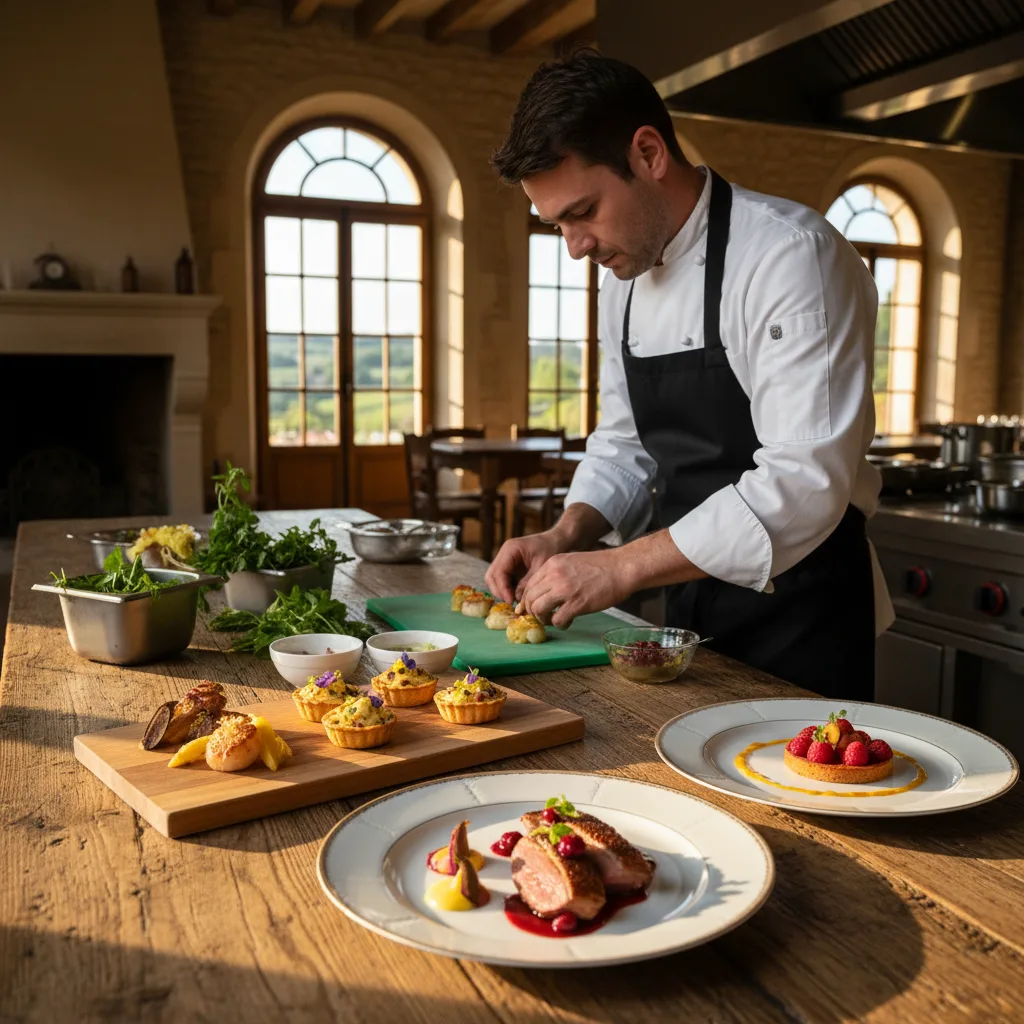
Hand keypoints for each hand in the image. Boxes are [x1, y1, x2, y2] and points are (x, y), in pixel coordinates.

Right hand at [484, 531, 570, 604]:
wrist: (559, 540)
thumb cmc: (552, 549)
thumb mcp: (541, 566)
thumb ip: (528, 583)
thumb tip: (517, 600)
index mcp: (510, 549)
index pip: (498, 572)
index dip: (503, 589)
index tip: (512, 602)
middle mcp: (504, 554)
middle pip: (491, 576)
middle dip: (500, 592)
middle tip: (512, 604)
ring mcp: (506, 560)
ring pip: (495, 580)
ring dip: (503, 592)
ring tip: (516, 602)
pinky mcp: (510, 566)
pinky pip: (503, 580)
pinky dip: (508, 590)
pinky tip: (518, 597)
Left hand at [519, 548, 635, 627]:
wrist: (622, 567)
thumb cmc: (600, 566)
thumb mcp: (571, 561)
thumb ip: (555, 574)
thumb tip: (544, 591)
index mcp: (551, 564)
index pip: (528, 585)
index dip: (529, 600)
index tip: (534, 608)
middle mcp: (554, 575)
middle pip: (529, 598)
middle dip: (533, 611)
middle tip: (544, 616)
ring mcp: (565, 589)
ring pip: (538, 610)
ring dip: (543, 619)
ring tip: (554, 620)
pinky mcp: (577, 603)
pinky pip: (557, 620)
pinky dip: (560, 624)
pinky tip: (568, 622)